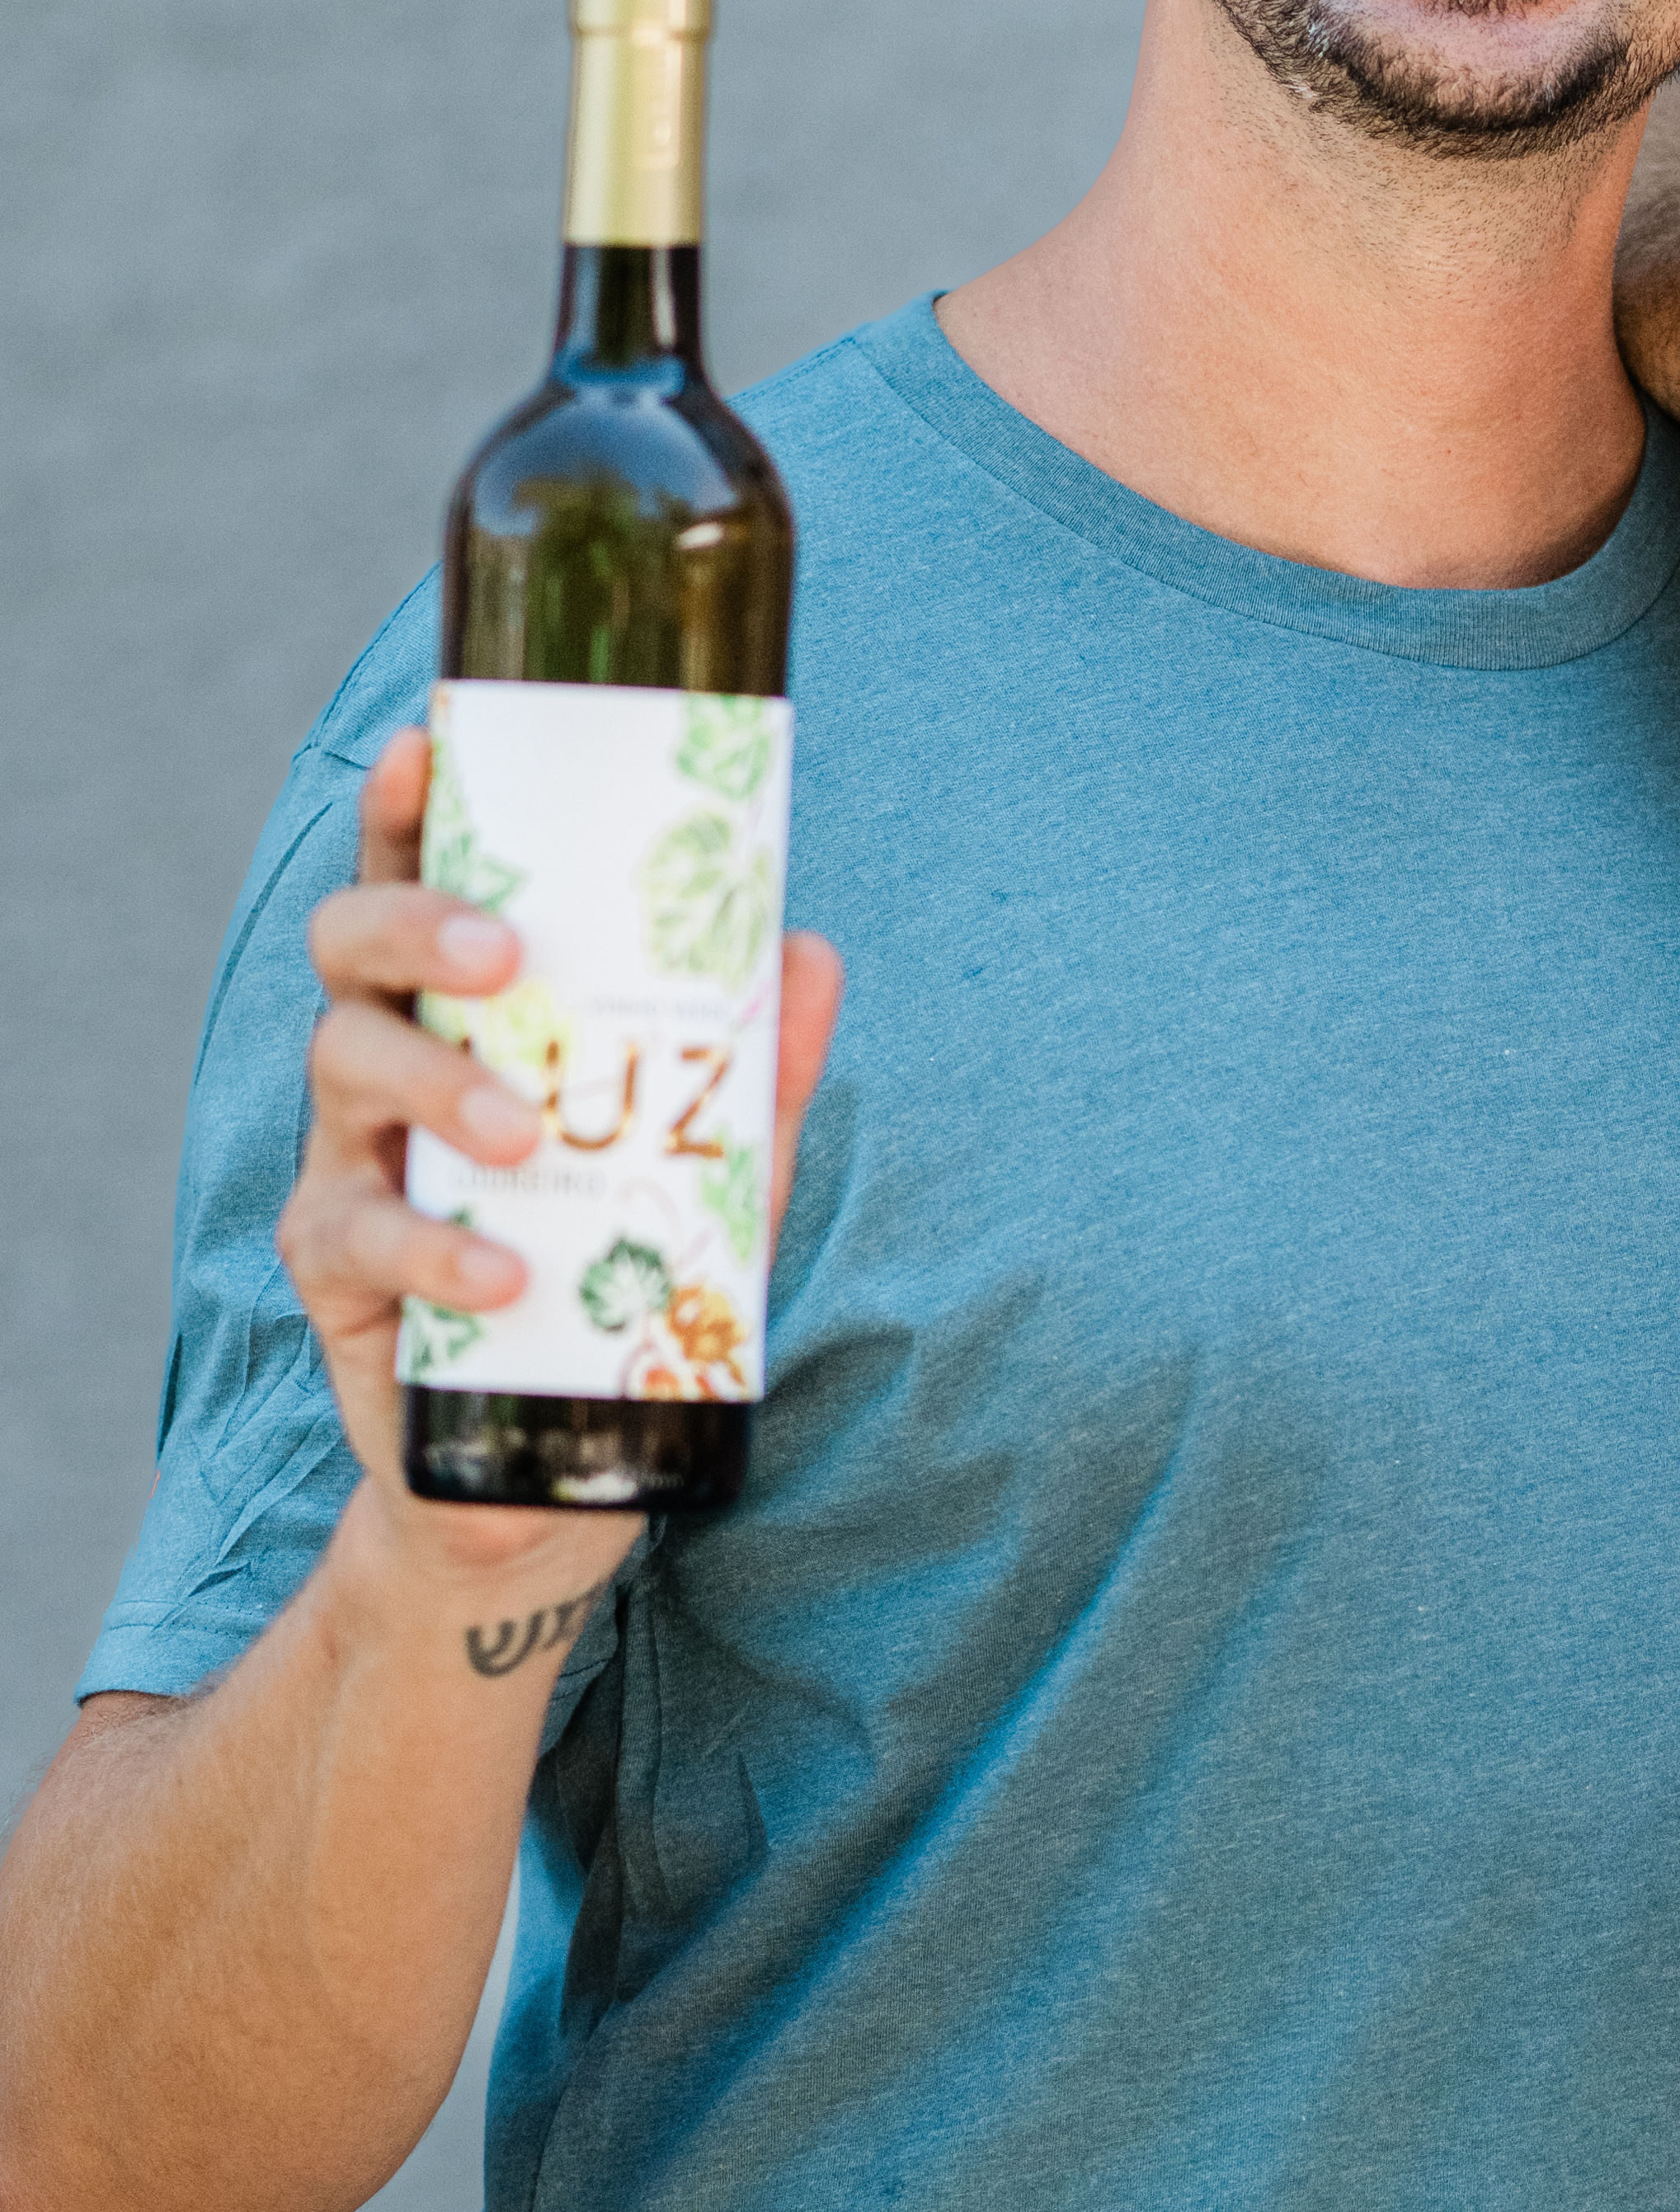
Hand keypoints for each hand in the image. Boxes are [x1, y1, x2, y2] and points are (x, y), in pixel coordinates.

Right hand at [279, 727, 847, 1613]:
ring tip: (521, 1132)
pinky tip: (503, 1277)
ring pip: (341, 1070)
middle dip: (415, 925)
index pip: (418, 885)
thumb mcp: (713, 1174)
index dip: (411, 811)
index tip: (432, 741)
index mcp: (461, 1015)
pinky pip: (358, 1236)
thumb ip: (756, 1073)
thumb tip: (812, 952)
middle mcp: (386, 1067)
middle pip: (350, 950)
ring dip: (435, 1086)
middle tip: (506, 956)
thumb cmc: (619, 1279)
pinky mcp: (335, 1275)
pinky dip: (433, 1251)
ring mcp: (349, 1164)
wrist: (547, 1470)